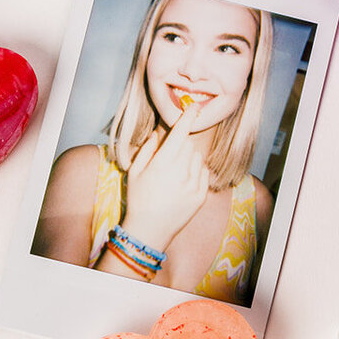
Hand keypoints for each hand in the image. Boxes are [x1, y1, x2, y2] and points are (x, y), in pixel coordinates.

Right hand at [122, 98, 209, 251]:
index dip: (187, 118)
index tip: (193, 108)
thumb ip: (147, 149)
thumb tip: (158, 132)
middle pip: (189, 144)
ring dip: (189, 159)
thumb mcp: (135, 172)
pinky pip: (203, 173)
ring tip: (175, 174)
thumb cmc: (138, 199)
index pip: (180, 133)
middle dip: (181, 145)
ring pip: (197, 158)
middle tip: (169, 158)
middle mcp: (181, 171)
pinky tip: (183, 183)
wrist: (149, 230)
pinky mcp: (201, 195)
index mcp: (163, 163)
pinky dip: (196, 172)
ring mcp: (193, 184)